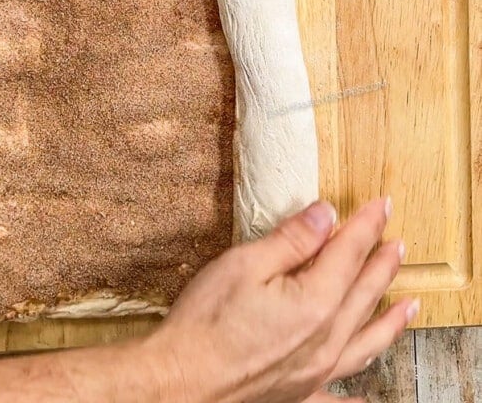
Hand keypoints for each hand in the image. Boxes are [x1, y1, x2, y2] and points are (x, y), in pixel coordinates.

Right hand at [146, 197, 416, 402]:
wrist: (180, 383)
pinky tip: (370, 398)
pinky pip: (340, 397)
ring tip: (409, 304)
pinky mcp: (298, 394)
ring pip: (366, 342)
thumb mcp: (245, 264)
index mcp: (315, 303)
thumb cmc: (206, 323)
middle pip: (363, 293)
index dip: (367, 225)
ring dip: (389, 319)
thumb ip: (291, 240)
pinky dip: (360, 397)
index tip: (382, 206)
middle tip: (398, 242)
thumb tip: (325, 215)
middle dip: (382, 263)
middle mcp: (325, 341)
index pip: (349, 252)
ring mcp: (315, 372)